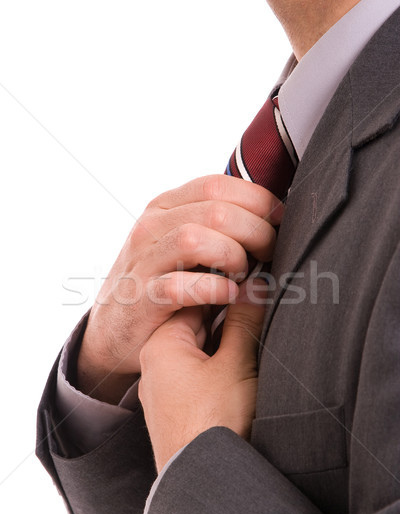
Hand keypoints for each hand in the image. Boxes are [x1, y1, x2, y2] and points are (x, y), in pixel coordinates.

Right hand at [77, 175, 282, 402]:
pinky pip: (181, 286)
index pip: (217, 185)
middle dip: (255, 231)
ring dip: (232, 256)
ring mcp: (143, 262)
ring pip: (195, 238)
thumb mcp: (182, 244)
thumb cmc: (161, 283)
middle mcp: (151, 227)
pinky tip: (228, 295)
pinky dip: (214, 289)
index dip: (258, 200)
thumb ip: (216, 226)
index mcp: (165, 207)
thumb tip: (272, 218)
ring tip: (242, 274)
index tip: (279, 221)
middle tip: (268, 253)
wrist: (113, 328)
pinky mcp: (142, 299)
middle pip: (215, 210)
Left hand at [138, 278, 267, 472]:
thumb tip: (254, 283)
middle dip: (228, 318)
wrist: (205, 486)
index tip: (252, 281)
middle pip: (196, 327)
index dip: (225, 289)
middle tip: (262, 308)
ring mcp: (164, 393)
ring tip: (259, 338)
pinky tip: (243, 371)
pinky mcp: (176, 414)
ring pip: (199, 353)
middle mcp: (155, 367)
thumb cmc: (217, 422)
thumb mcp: (237, 363)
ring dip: (227, 344)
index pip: (194, 300)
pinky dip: (219, 368)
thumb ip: (245, 319)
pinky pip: (197, 378)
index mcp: (161, 346)